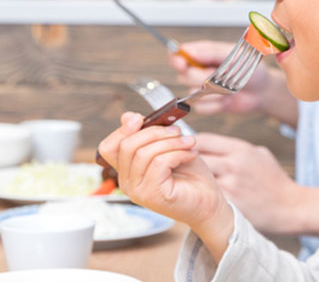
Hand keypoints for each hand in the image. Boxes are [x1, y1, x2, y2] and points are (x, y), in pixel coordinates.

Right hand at [98, 112, 232, 259]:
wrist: (208, 202)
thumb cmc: (190, 175)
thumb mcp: (168, 147)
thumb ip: (149, 134)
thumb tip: (128, 116)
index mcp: (127, 171)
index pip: (109, 147)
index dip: (123, 129)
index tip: (142, 119)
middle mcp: (127, 183)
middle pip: (126, 146)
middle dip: (155, 132)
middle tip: (178, 132)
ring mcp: (137, 191)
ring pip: (144, 153)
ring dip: (171, 142)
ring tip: (189, 143)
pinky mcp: (152, 195)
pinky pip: (159, 163)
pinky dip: (178, 153)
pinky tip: (191, 154)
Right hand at [169, 40, 298, 126]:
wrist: (262, 91)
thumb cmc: (251, 70)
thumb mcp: (234, 56)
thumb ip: (212, 53)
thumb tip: (190, 52)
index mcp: (203, 54)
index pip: (179, 54)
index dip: (176, 58)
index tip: (181, 62)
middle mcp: (199, 70)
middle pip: (182, 75)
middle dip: (200, 77)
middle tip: (218, 75)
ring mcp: (201, 88)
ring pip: (192, 93)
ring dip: (212, 92)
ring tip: (229, 87)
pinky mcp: (207, 104)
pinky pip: (202, 107)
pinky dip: (216, 104)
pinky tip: (228, 99)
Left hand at [195, 133, 318, 235]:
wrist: (290, 207)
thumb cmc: (273, 180)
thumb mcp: (259, 154)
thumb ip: (235, 148)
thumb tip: (211, 144)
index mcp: (240, 149)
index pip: (202, 139)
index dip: (191, 143)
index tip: (187, 149)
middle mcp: (233, 165)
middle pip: (195, 157)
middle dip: (187, 162)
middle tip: (185, 168)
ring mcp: (230, 186)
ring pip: (198, 178)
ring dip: (193, 180)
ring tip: (193, 183)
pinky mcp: (229, 205)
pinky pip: (207, 196)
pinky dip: (203, 196)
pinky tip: (203, 198)